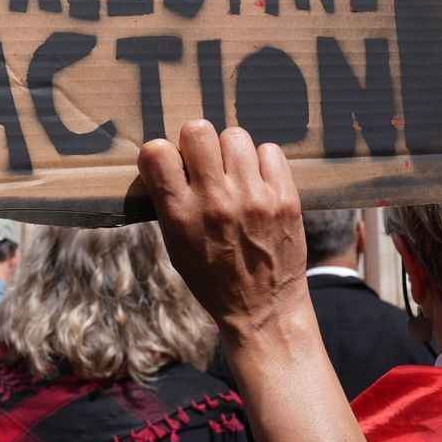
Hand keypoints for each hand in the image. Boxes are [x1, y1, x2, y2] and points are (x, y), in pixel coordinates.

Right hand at [137, 120, 309, 338]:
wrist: (264, 309)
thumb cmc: (212, 278)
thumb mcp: (175, 246)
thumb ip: (168, 201)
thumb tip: (168, 158)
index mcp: (181, 215)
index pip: (156, 152)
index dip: (160, 153)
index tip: (170, 166)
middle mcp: (215, 202)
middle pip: (198, 131)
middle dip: (196, 142)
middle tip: (204, 163)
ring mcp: (253, 198)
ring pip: (235, 135)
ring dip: (230, 151)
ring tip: (234, 173)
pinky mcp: (285, 198)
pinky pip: (269, 151)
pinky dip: (261, 162)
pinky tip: (257, 182)